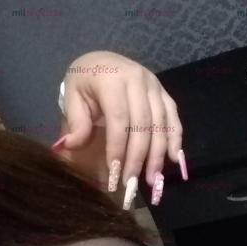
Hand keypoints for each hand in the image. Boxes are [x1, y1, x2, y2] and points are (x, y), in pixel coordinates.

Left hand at [53, 50, 187, 204]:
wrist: (101, 61)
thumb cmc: (84, 82)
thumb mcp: (72, 96)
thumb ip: (75, 121)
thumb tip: (71, 145)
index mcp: (113, 79)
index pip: (119, 118)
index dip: (118, 147)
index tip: (115, 173)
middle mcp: (138, 79)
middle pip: (142, 124)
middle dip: (138, 157)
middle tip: (132, 183)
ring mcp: (154, 85)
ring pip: (160, 122)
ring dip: (158, 154)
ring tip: (152, 179)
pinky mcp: (163, 92)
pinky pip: (173, 116)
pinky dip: (175, 138)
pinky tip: (173, 158)